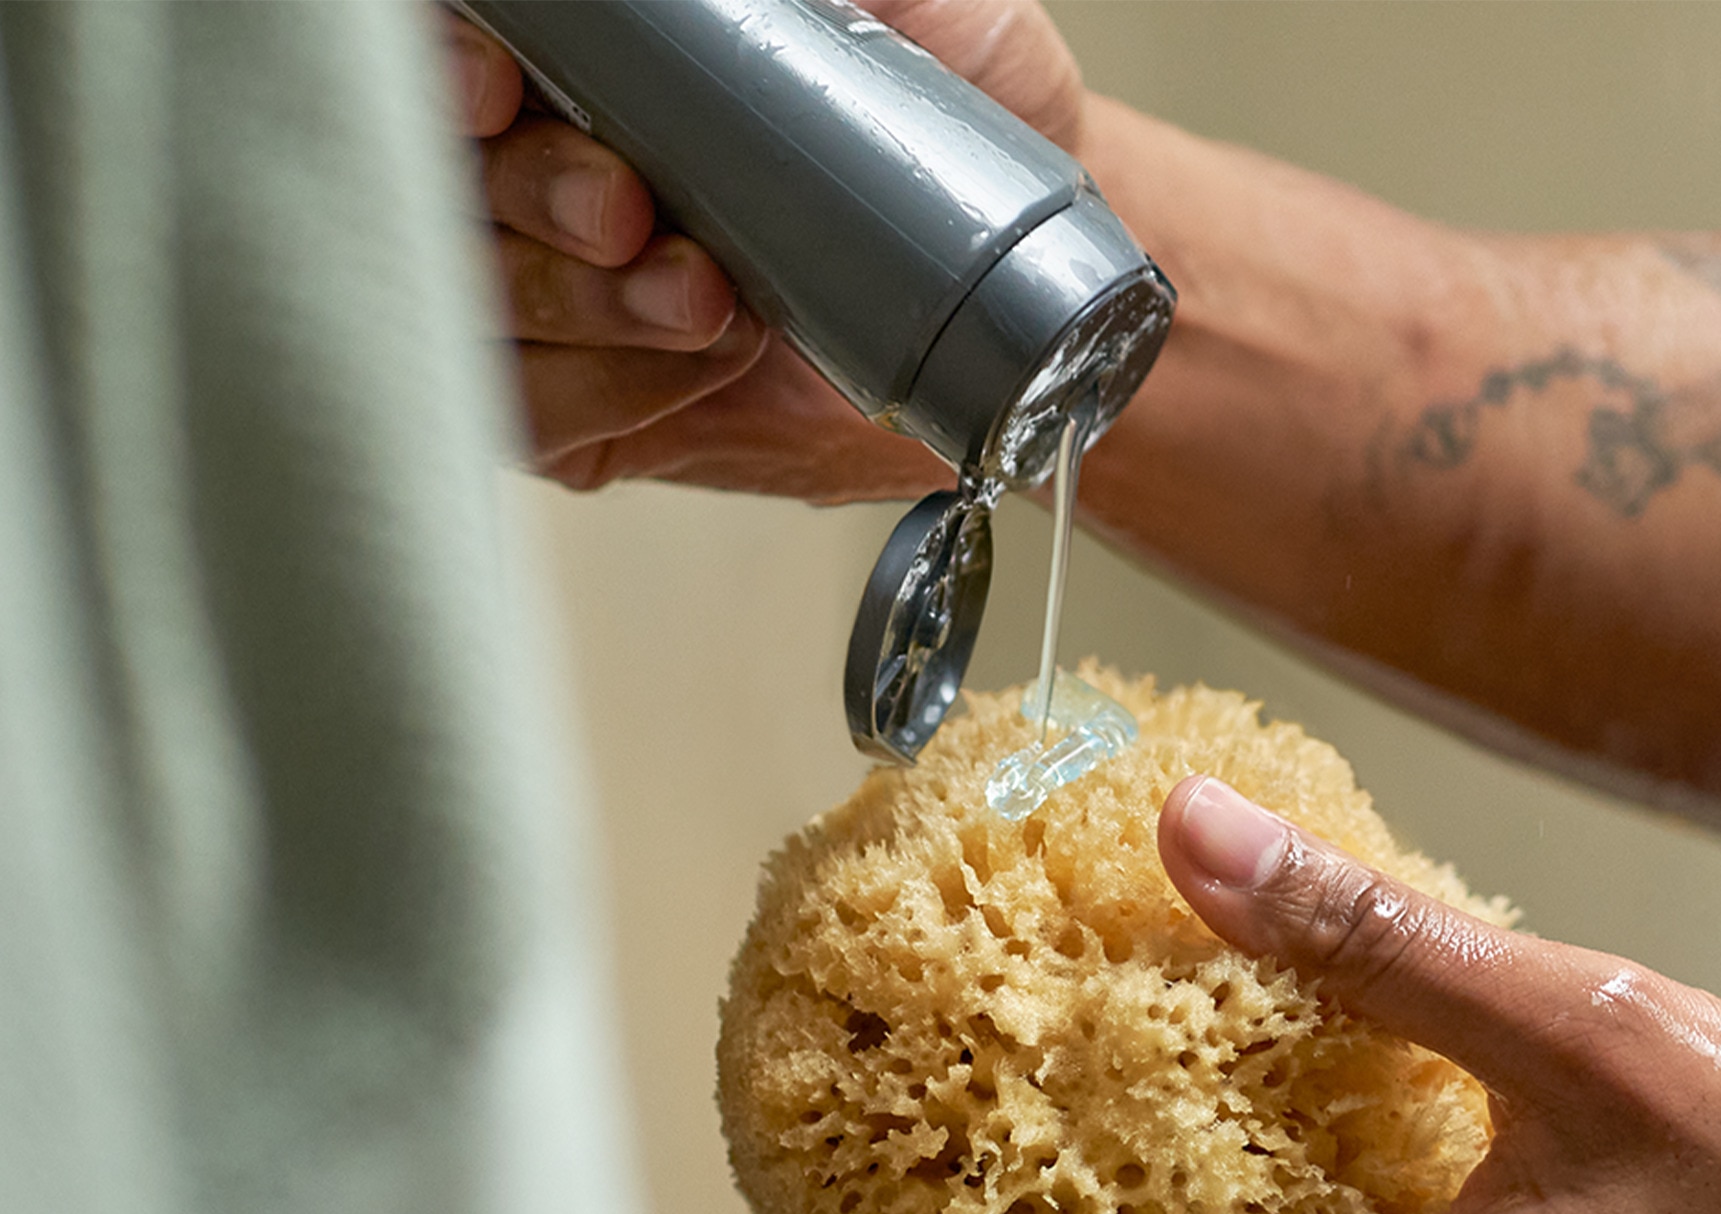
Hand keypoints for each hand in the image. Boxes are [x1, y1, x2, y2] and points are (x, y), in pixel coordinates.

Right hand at [440, 1, 1087, 497]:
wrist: (1023, 306)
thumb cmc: (954, 143)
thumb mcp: (913, 8)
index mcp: (585, 60)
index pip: (451, 53)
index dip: (446, 66)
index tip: (500, 85)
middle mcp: (541, 164)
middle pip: (442, 175)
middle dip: (528, 190)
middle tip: (627, 210)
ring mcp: (547, 292)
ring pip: (475, 296)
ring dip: (580, 300)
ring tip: (700, 299)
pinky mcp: (578, 411)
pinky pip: (532, 412)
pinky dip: (612, 386)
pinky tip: (699, 361)